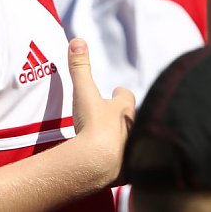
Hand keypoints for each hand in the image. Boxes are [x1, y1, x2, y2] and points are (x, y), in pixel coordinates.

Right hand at [68, 38, 134, 184]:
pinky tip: (112, 165)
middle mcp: (133, 128)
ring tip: (111, 142)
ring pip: (131, 141)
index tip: (115, 91)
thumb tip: (77, 40)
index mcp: (124, 109)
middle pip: (132, 119)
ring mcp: (131, 150)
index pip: (127, 96)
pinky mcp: (126, 171)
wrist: (98, 165)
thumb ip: (80, 67)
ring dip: (123, 139)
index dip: (120, 94)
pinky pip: (126, 165)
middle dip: (123, 117)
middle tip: (111, 118)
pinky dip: (120, 162)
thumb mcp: (84, 93)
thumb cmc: (93, 124)